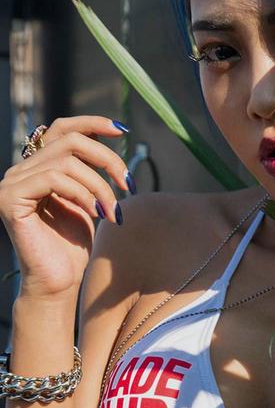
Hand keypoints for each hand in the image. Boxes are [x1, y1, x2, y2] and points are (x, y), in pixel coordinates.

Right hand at [0, 116, 131, 301]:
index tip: (121, 130)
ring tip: (113, 213)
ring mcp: (12, 183)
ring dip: (99, 185)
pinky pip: (53, 179)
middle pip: (69, 140)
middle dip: (106, 159)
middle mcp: (20, 171)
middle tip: (129, 184)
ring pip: (65, 161)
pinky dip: (82, 193)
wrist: (57, 284)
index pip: (61, 129)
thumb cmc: (73, 249)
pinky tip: (95, 213)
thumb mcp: (88, 202)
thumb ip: (90, 172)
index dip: (91, 123)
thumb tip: (110, 142)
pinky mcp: (10, 199)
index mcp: (37, 168)